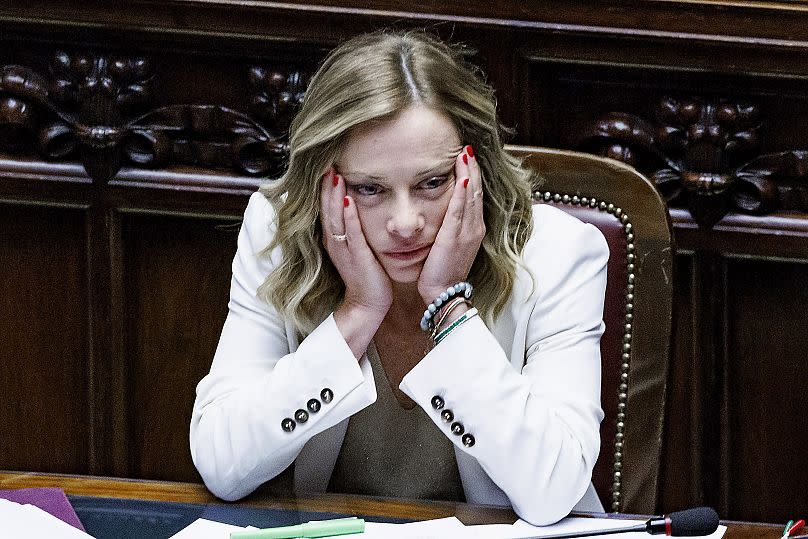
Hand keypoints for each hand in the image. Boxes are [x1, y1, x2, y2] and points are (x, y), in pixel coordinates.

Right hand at [320, 170, 392, 319]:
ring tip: (334, 173)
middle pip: (326, 208)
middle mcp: (335, 242)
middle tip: (327, 161)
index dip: (326, 187)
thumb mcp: (357, 248)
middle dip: (326, 185)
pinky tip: (347, 200)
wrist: (367, 305)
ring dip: (333, 195)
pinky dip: (348, 216)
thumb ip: (354, 229)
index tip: (328, 165)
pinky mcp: (357, 257)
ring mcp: (344, 249)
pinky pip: (351, 233)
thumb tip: (356, 208)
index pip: (327, 208)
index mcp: (334, 239)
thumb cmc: (366, 275)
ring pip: (335, 218)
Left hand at [417, 145, 485, 304]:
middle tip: (467, 147)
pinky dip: (462, 194)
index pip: (475, 194)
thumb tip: (443, 212)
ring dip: (468, 174)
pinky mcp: (455, 238)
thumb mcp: (450, 245)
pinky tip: (462, 179)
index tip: (467, 156)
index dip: (473, 174)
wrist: (444, 294)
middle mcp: (475, 227)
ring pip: (471, 197)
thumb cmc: (443, 271)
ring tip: (465, 154)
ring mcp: (467, 233)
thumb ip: (450, 227)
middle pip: (476, 191)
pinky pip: (459, 211)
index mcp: (474, 228)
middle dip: (472, 168)